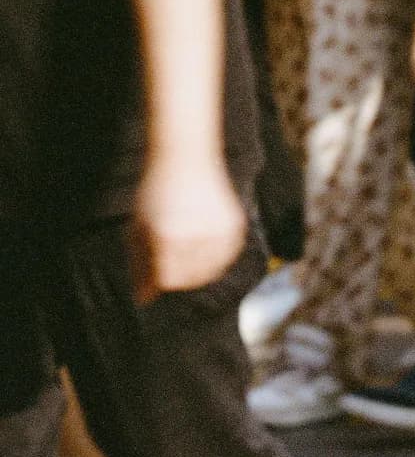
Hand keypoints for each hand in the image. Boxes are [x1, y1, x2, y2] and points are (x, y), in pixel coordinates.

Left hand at [127, 153, 247, 305]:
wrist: (186, 157)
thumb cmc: (156, 191)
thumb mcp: (138, 226)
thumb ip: (140, 264)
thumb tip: (142, 298)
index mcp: (168, 238)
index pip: (166, 280)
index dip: (156, 283)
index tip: (150, 282)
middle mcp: (196, 237)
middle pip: (189, 278)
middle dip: (176, 276)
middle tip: (166, 262)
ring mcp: (219, 232)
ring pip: (211, 271)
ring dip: (196, 269)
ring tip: (184, 252)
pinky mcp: (235, 227)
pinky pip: (227, 257)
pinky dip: (215, 258)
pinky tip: (202, 245)